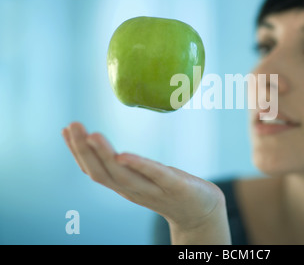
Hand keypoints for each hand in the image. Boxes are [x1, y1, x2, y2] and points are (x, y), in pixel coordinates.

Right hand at [61, 122, 230, 243]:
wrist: (202, 211)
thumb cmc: (171, 189)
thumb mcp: (144, 176)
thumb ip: (128, 166)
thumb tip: (112, 147)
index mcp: (125, 187)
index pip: (95, 171)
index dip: (78, 152)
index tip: (66, 129)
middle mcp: (134, 191)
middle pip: (102, 172)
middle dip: (84, 149)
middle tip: (72, 126)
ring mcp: (154, 191)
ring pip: (123, 175)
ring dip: (104, 155)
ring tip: (91, 135)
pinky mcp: (176, 186)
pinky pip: (155, 176)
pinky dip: (138, 166)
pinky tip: (123, 156)